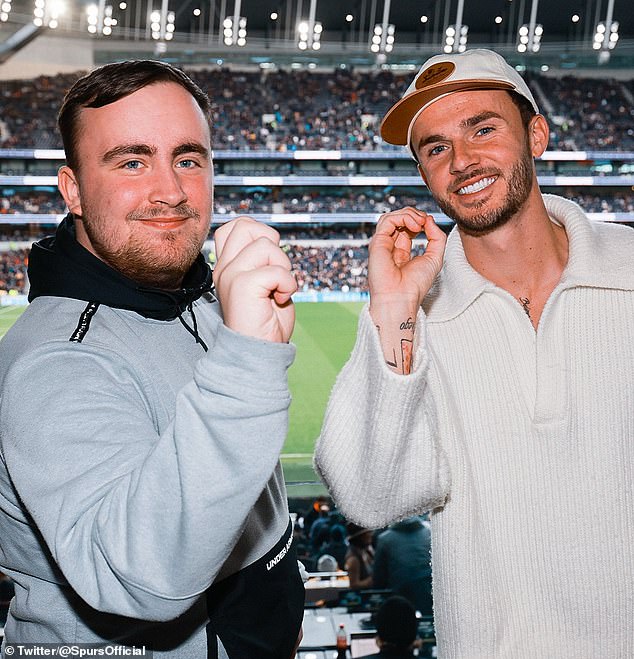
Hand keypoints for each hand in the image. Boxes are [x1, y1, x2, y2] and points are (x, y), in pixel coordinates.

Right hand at [212, 217, 296, 342]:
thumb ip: (265, 261)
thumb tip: (273, 240)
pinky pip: (277, 270)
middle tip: (275, 272)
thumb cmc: (265, 323)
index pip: (236, 226)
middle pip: (246, 225)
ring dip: (283, 267)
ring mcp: (231, 275)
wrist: (256, 354)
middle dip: (272, 244)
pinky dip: (288, 284)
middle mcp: (225, 268)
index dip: (260, 233)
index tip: (269, 262)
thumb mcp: (265, 284)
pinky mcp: (242, 285)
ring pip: (266, 245)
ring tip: (278, 290)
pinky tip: (281, 300)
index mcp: (228, 266)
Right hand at [367, 208, 445, 373]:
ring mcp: (382, 244)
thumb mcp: (435, 257)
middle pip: (398, 219)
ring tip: (419, 222)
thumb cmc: (416, 285)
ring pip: (390, 217)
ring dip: (408, 214)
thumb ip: (436, 237)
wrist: (401, 298)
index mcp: (401, 251)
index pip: (407, 226)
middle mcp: (389, 247)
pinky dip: (402, 217)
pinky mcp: (377, 243)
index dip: (418, 220)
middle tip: (424, 221)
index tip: (429, 224)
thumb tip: (428, 219)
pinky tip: (414, 225)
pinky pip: (387, 220)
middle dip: (413, 214)